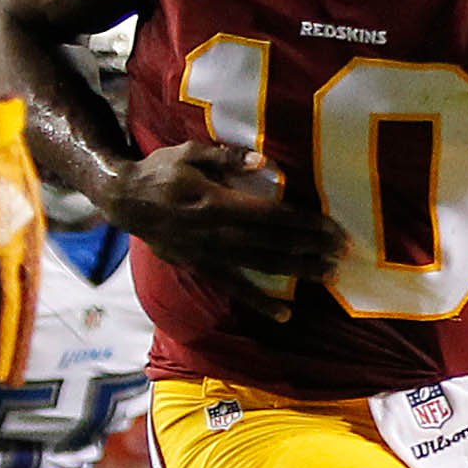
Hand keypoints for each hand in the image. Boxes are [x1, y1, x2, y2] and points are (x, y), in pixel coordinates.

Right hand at [105, 142, 346, 303]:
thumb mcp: (190, 153)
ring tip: (327, 275)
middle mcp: (217, 233)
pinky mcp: (201, 268)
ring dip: (297, 271)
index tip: (333, 228)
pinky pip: (235, 289)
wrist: (124, 201)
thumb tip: (265, 164)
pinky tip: (284, 314)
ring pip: (260, 266)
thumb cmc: (160, 171)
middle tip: (343, 253)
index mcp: (217, 202)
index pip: (272, 215)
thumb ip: (227, 159)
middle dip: (311, 247)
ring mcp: (209, 254)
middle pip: (274, 242)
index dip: (304, 222)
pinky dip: (260, 303)